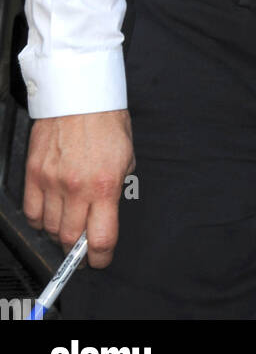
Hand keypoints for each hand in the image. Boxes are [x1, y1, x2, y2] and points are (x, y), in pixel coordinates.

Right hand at [23, 110, 134, 267]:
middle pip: (71, 239)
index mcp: (105, 185)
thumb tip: (107, 213)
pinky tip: (49, 215)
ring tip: (68, 227)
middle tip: (83, 251)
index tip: (101, 259)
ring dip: (60, 234)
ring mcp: (52, 181)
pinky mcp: (34, 173)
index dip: (101, 257)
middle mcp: (77, 187)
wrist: (80, 94)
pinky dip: (40, 220)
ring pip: (50, 228)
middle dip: (78, 252)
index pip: (101, 239)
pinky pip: (32, 212)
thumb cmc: (107, 120)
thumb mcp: (126, 157)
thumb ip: (117, 188)